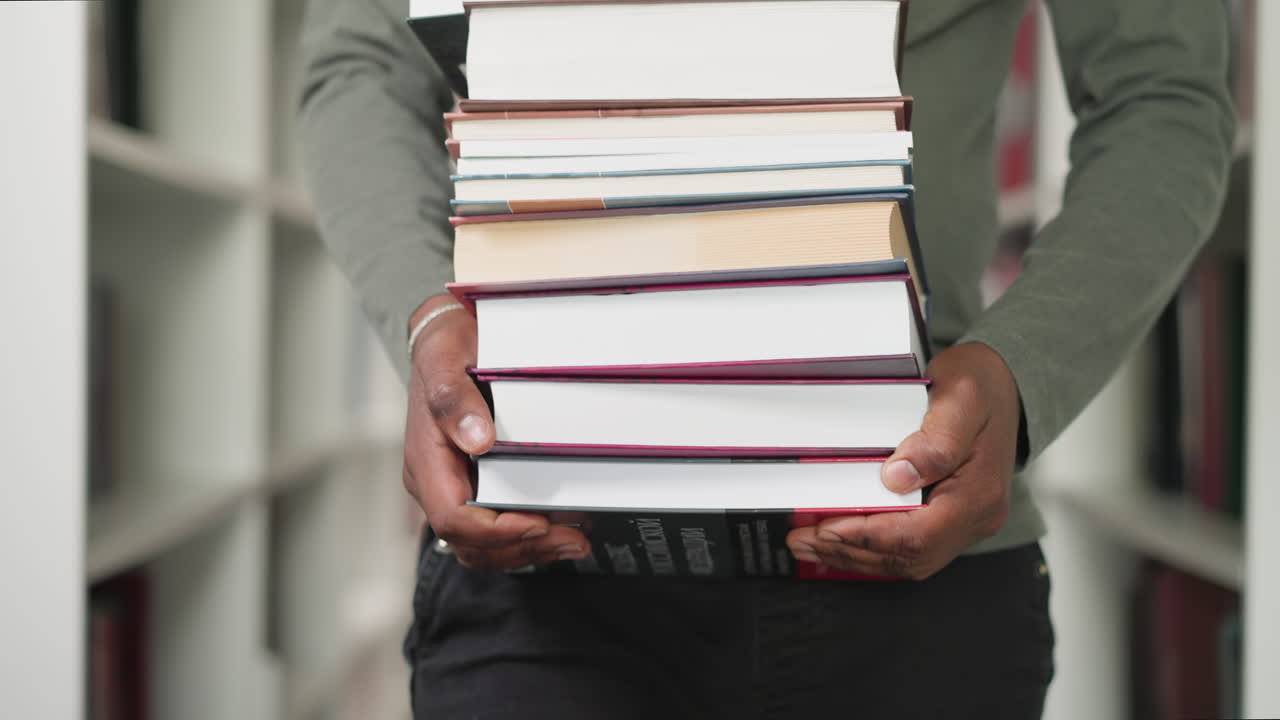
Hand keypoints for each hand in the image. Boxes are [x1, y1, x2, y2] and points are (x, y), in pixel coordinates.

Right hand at [403, 294, 590, 568]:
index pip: (452, 518)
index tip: (538, 522)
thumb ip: (454, 397)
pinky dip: (525, 536)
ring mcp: (452, 484)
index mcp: (426, 459)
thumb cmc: (446, 346)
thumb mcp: (446, 356)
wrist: (446, 335)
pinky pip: (491, 527)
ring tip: (574, 540)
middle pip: (471, 542)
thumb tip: (477, 438)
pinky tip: (559, 528)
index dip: (497, 531)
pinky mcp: (471, 482)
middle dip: (522, 547)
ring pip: (482, 544)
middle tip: (572, 539)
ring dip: (528, 549)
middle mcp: (434, 480)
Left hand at [785, 343, 1019, 579]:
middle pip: (910, 556)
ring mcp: (965, 521)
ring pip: (908, 559)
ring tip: (810, 545)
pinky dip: (872, 548)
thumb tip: (897, 478)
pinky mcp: (951, 518)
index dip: (868, 536)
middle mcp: (976, 516)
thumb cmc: (981, 385)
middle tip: (803, 540)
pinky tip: (839, 541)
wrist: (1006, 383)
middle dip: (852, 551)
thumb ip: (935, 440)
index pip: (919, 535)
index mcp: (979, 492)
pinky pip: (910, 547)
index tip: (826, 528)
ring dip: (856, 555)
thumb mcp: (961, 396)